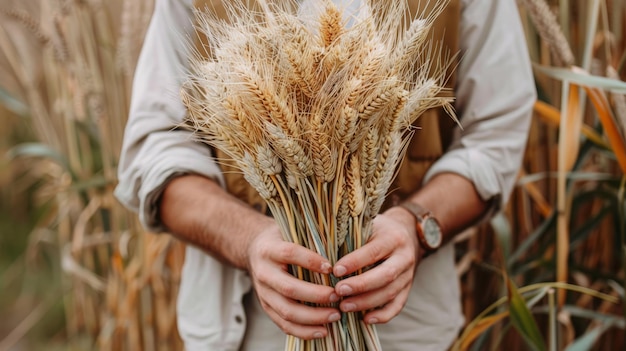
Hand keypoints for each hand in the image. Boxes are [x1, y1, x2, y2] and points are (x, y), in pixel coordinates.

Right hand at [246, 222, 341, 339]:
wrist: (254, 251)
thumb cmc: (282, 239)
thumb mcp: (290, 231)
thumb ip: (309, 238)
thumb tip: (338, 247)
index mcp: (269, 249)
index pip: (290, 253)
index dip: (311, 261)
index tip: (332, 268)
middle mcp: (264, 272)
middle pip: (289, 288)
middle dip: (317, 295)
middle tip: (338, 296)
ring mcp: (263, 293)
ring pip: (287, 311)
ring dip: (313, 317)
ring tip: (336, 316)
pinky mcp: (266, 308)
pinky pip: (284, 324)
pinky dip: (304, 331)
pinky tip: (323, 331)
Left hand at [332, 207, 419, 323]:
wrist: (403, 233)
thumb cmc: (376, 230)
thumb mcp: (367, 225)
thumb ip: (352, 236)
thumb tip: (324, 251)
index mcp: (393, 237)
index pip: (374, 251)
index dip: (355, 262)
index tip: (335, 270)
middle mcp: (404, 256)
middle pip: (386, 275)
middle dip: (361, 285)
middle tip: (338, 291)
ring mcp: (408, 274)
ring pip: (390, 292)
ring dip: (367, 302)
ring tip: (344, 307)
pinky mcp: (407, 289)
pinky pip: (397, 305)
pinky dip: (382, 315)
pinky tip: (365, 319)